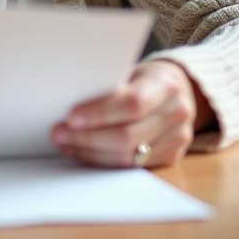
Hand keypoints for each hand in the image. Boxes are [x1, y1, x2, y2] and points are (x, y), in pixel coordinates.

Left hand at [49, 60, 213, 168]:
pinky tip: (84, 152)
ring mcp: (177, 137)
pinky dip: (103, 161)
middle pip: (128, 135)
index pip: (133, 103)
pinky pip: (130, 166)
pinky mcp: (171, 156)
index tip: (71, 117)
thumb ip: (109, 86)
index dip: (100, 113)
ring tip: (66, 143)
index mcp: (166, 84)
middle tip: (59, 133)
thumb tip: (69, 103)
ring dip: (90, 152)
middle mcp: (176, 112)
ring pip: (127, 156)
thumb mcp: (132, 72)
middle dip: (88, 137)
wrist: (179, 90)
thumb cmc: (145, 78)